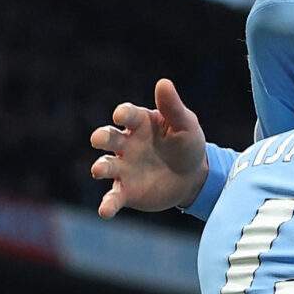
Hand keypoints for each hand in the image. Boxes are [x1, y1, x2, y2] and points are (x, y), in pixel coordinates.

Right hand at [89, 79, 208, 217]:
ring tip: (100, 170)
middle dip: (102, 137)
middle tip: (101, 140)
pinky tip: (105, 211)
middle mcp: (126, 144)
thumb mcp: (186, 125)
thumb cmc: (187, 144)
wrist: (193, 177)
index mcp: (140, 124)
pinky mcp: (126, 190)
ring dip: (100, 167)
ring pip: (104, 166)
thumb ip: (173, 107)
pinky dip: (107, 204)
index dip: (122, 114)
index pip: (126, 114)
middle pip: (107, 137)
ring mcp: (123, 168)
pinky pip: (112, 197)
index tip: (121, 116)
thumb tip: (163, 82)